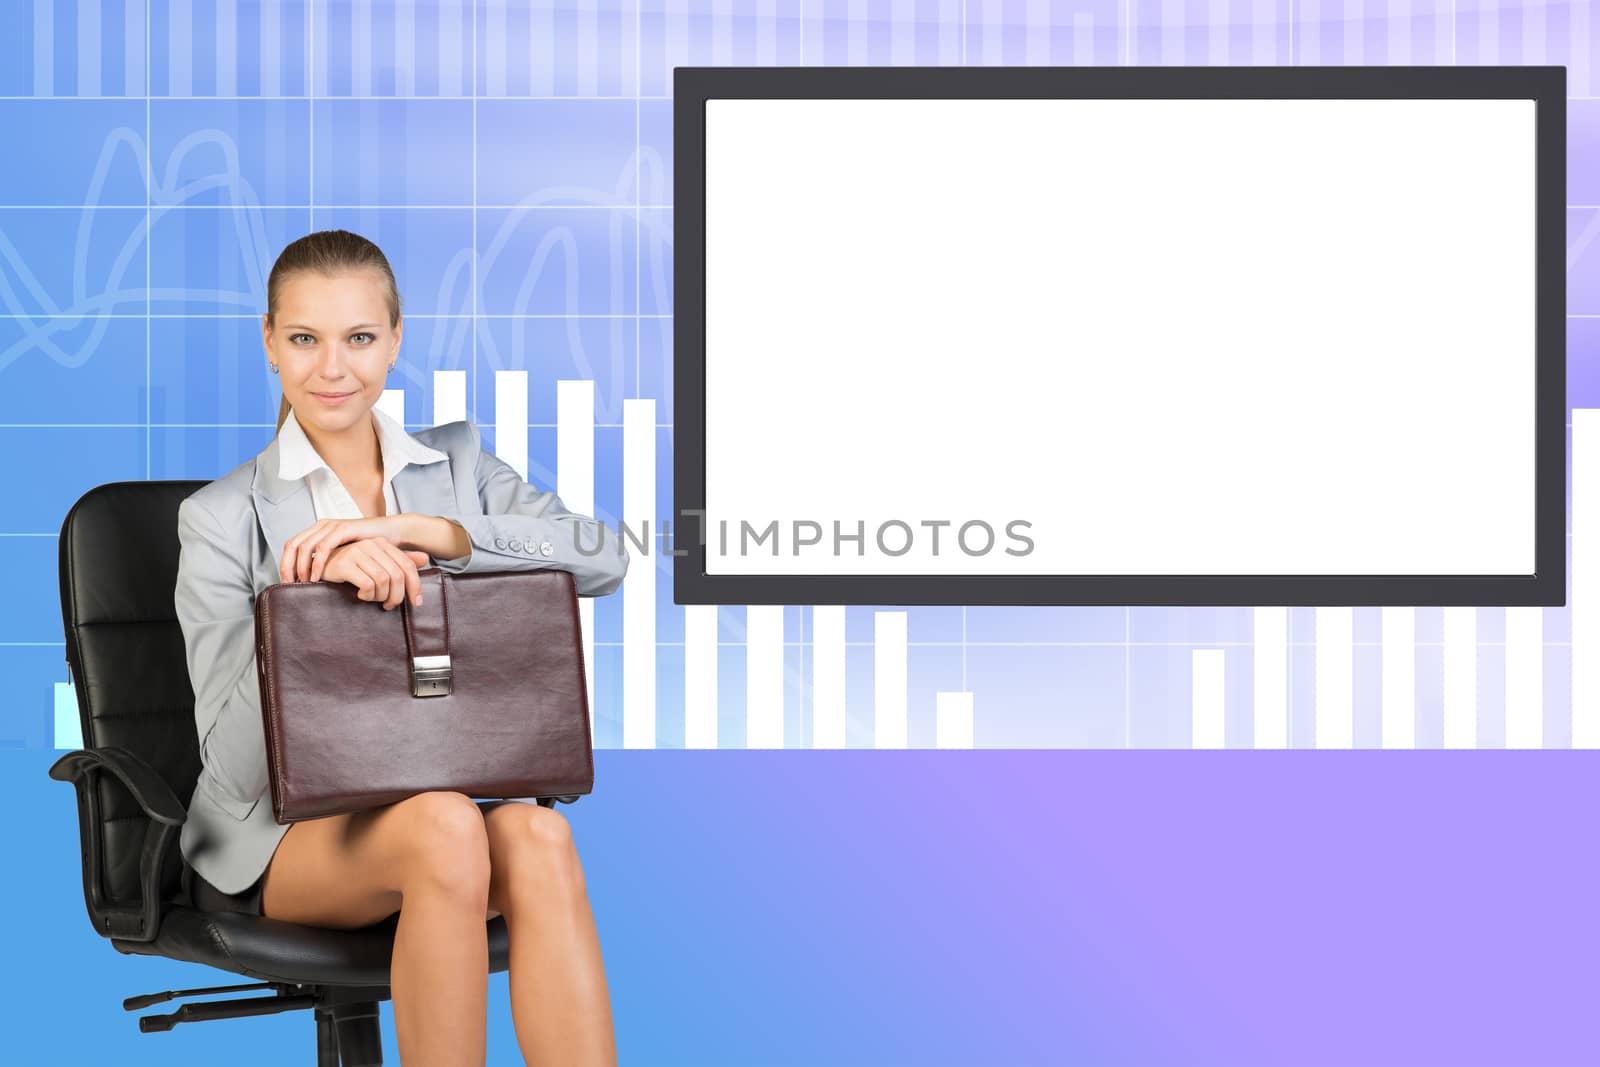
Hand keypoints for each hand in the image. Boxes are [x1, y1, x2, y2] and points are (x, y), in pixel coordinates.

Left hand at [280, 515, 412, 583]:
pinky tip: (316, 576)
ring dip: (300, 566)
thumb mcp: (343, 554)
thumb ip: (329, 560)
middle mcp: (321, 526)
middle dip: (287, 567)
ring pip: (304, 546)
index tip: (286, 583)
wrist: (392, 532)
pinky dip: (316, 562)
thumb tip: (312, 579)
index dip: (285, 564)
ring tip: (302, 583)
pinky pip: (323, 547)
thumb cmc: (369, 547)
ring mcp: (331, 526)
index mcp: (318, 531)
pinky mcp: (343, 528)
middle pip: (292, 545)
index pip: (291, 546)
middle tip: (289, 586)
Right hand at [317, 538, 433, 610]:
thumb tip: (426, 558)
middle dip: (397, 596)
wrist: (317, 567)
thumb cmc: (348, 566)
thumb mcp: (376, 562)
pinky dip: (367, 595)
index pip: (408, 565)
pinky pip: (367, 585)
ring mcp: (357, 552)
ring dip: (380, 597)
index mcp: (382, 543)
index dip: (415, 586)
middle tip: (389, 606)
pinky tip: (360, 595)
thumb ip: (399, 560)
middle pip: (398, 575)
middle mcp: (371, 544)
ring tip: (372, 599)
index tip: (416, 602)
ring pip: (384, 581)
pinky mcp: (344, 564)